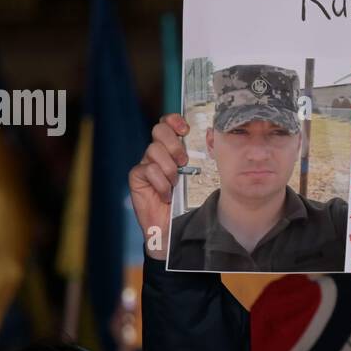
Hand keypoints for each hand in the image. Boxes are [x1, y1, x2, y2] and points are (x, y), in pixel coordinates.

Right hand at [128, 114, 189, 260]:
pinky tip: (167, 196)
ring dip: (168, 168)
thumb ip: (203, 159)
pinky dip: (160, 183)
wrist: (175, 230)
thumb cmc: (190, 204)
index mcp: (174, 149)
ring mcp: (146, 165)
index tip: (185, 129)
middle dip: (173, 143)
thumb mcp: (202, 179)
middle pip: (159, 130)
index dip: (174, 120)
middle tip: (183, 160)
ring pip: (153, 150)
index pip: (169, 123)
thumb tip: (213, 140)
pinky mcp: (137, 178)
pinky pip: (147, 170)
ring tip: (176, 184)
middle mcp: (159, 154)